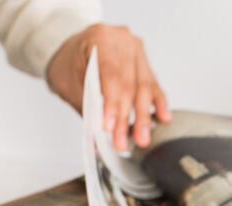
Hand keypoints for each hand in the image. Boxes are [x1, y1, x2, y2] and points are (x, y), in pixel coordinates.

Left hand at [46, 23, 170, 150]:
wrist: (72, 51)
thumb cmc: (68, 65)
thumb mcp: (69, 85)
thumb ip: (87, 107)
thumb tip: (101, 136)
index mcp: (101, 38)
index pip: (111, 75)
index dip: (112, 104)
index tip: (110, 127)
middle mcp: (122, 40)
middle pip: (129, 83)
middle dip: (126, 117)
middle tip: (123, 142)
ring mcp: (136, 50)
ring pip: (144, 86)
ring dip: (143, 116)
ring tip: (142, 138)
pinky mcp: (144, 63)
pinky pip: (153, 85)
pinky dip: (158, 103)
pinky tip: (163, 118)